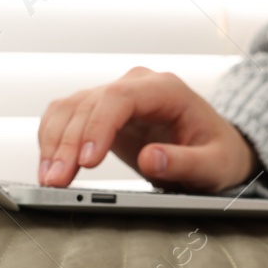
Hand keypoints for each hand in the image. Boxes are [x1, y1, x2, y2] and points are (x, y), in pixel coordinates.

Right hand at [36, 66, 257, 190]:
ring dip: (53, 143)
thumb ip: (186, 162)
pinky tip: (48, 167)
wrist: (216, 149)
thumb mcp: (214, 165)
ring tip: (49, 180)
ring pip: (70, 109)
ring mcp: (115, 96)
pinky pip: (66, 118)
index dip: (98, 127)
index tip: (87, 161)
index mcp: (165, 89)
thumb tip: (151, 158)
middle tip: (58, 181)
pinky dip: (52, 140)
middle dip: (68, 144)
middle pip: (88, 104)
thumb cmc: (219, 154)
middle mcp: (136, 85)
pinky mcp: (101, 112)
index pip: (119, 98)